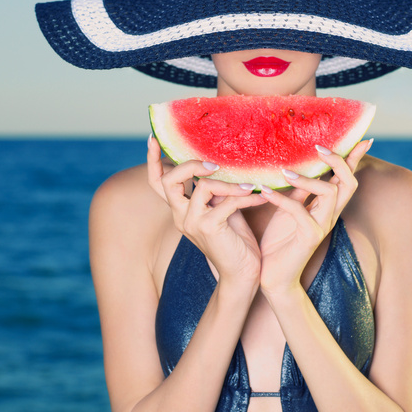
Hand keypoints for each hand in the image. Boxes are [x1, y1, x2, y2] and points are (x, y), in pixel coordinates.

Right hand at [147, 135, 266, 286]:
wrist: (242, 273)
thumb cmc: (235, 240)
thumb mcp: (222, 209)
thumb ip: (216, 190)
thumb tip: (221, 164)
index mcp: (180, 210)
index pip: (157, 183)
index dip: (151, 161)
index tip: (152, 138)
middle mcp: (180, 215)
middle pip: (170, 180)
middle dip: (190, 164)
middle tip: (215, 163)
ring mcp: (192, 222)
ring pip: (202, 186)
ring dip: (229, 183)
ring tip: (250, 185)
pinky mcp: (208, 228)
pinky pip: (226, 201)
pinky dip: (245, 196)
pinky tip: (260, 197)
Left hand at [257, 139, 372, 297]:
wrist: (273, 276)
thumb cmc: (280, 242)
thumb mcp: (289, 209)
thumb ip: (298, 191)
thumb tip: (297, 164)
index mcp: (327, 207)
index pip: (346, 179)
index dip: (354, 160)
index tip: (363, 139)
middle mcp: (330, 215)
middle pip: (348, 184)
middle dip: (339, 162)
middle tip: (320, 148)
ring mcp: (322, 226)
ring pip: (330, 193)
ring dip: (308, 179)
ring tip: (285, 171)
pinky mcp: (309, 237)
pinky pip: (299, 211)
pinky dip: (281, 198)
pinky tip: (264, 191)